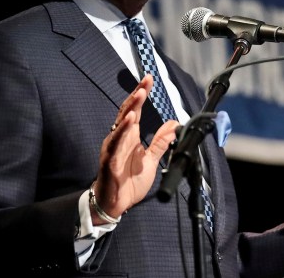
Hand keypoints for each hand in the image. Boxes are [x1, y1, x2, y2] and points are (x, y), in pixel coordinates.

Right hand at [92, 74, 177, 221]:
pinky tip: (129, 121)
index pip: (135, 110)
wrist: (115, 203)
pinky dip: (121, 131)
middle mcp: (120, 138)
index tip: (149, 80)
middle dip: (137, 95)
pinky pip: (115, 143)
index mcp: (129, 137)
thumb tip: (174, 124)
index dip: (141, 94)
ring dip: (131, 108)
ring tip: (139, 95)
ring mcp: (113, 148)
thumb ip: (161, 142)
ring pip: (121, 124)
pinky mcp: (109, 160)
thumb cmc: (129, 181)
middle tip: (146, 81)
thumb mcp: (151, 159)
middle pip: (127, 111)